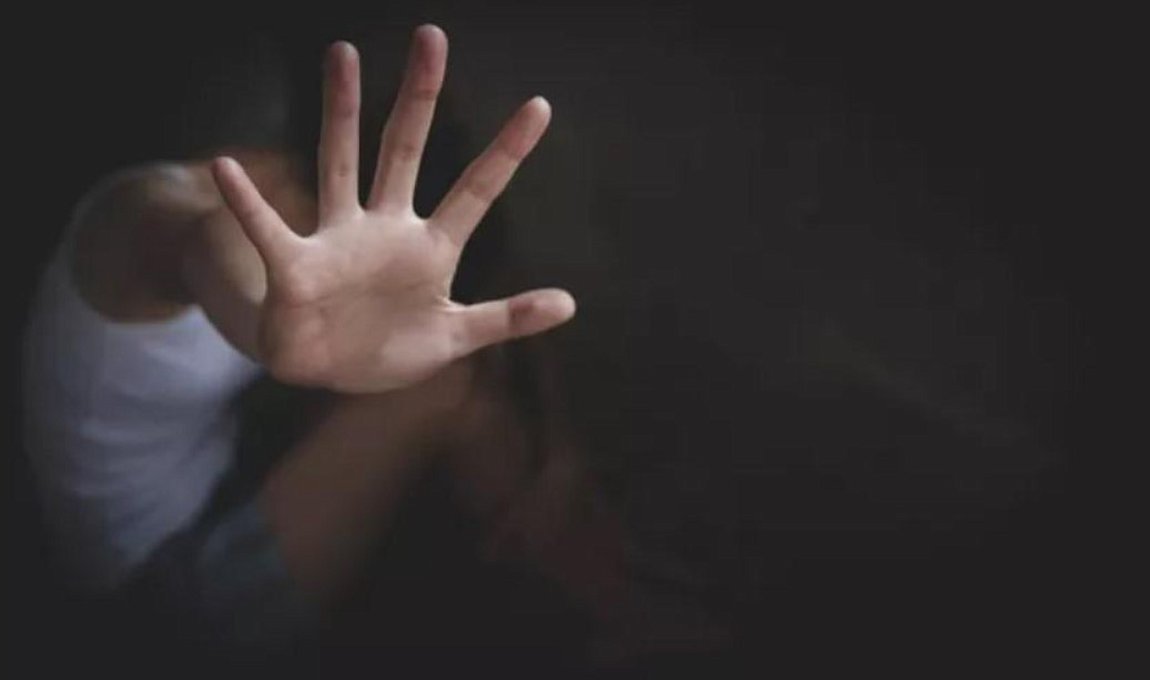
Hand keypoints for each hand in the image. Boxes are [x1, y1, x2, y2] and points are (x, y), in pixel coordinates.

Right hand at [211, 25, 574, 392]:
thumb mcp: (456, 337)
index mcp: (431, 247)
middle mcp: (385, 229)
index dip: (507, 152)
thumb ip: (507, 318)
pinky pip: (268, 228)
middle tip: (432, 36)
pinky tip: (226, 167)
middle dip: (419, 98)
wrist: (328, 374)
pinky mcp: (296, 267)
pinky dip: (247, 203)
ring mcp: (339, 241)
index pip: (477, 190)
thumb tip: (571, 302)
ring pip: (341, 162)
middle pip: (405, 150)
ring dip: (343, 112)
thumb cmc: (390, 347)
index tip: (540, 105)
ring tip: (345, 53)